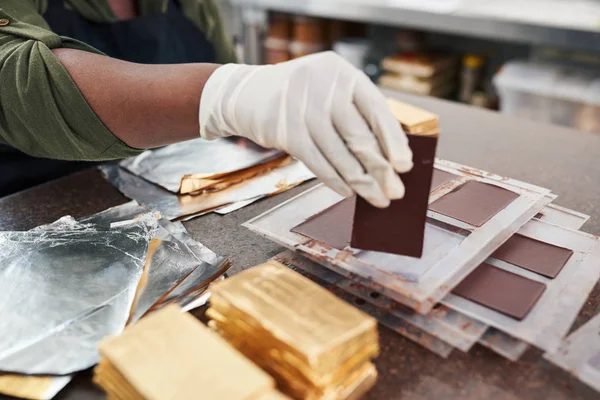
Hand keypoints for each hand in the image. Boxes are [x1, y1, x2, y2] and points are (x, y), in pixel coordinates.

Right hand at [198, 51, 412, 207]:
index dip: (394, 140)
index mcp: (343, 73)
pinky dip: (334, 180)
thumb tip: (390, 155)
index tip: (405, 166)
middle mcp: (324, 87)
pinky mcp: (286, 131)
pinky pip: (317, 162)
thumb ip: (356, 113)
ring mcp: (303, 108)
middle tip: (395, 192)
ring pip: (340, 154)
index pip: (377, 109)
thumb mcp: (329, 90)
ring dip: (361, 182)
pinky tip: (347, 192)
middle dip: (381, 170)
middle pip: (360, 136)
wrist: (247, 93)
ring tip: (376, 198)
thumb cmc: (299, 96)